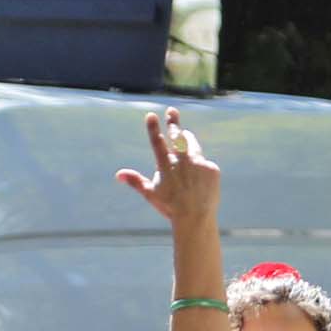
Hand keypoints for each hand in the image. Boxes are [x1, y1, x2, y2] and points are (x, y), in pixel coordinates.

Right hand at [117, 111, 221, 226]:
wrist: (196, 218)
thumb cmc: (171, 207)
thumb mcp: (152, 194)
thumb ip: (136, 181)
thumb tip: (118, 174)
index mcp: (165, 166)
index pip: (157, 142)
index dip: (154, 128)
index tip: (151, 115)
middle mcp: (183, 161)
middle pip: (178, 137)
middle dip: (173, 123)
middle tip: (172, 112)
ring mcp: (199, 164)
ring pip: (192, 146)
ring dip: (187, 139)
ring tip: (185, 135)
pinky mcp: (212, 169)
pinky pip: (205, 163)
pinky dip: (200, 167)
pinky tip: (199, 179)